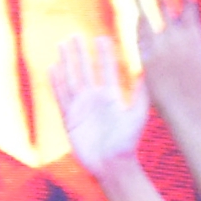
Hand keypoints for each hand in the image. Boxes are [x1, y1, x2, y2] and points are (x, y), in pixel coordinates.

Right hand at [51, 31, 148, 176]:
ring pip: (71, 79)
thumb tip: (148, 72)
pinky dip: (56, 82)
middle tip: (75, 34)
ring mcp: (81, 107)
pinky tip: (52, 68)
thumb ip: (141, 93)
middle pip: (85, 70)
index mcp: (112, 96)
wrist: (112, 165)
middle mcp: (95, 99)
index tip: (101, 36)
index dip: (104, 53)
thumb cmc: (128, 143)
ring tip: (62, 44)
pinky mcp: (70, 118)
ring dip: (66, 62)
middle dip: (80, 52)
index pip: (107, 69)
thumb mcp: (138, 115)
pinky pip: (61, 96)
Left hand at [133, 0, 200, 125]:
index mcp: (194, 37)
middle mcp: (176, 39)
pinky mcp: (146, 61)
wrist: (190, 114)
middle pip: (165, 3)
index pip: (188, 2)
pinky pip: (140, 36)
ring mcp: (159, 49)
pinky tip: (133, 11)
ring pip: (147, 17)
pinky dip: (136, 22)